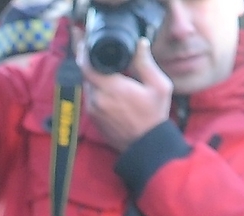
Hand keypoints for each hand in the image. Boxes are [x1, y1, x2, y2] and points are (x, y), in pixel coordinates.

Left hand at [75, 31, 173, 151]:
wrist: (145, 146)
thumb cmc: (154, 116)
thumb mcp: (159, 86)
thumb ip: (146, 63)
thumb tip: (140, 43)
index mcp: (111, 89)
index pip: (87, 66)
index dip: (84, 52)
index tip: (87, 42)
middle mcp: (97, 99)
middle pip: (86, 74)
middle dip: (92, 64)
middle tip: (101, 55)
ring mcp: (93, 110)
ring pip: (88, 86)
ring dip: (96, 78)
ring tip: (110, 73)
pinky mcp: (93, 119)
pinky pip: (91, 98)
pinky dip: (97, 90)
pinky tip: (110, 89)